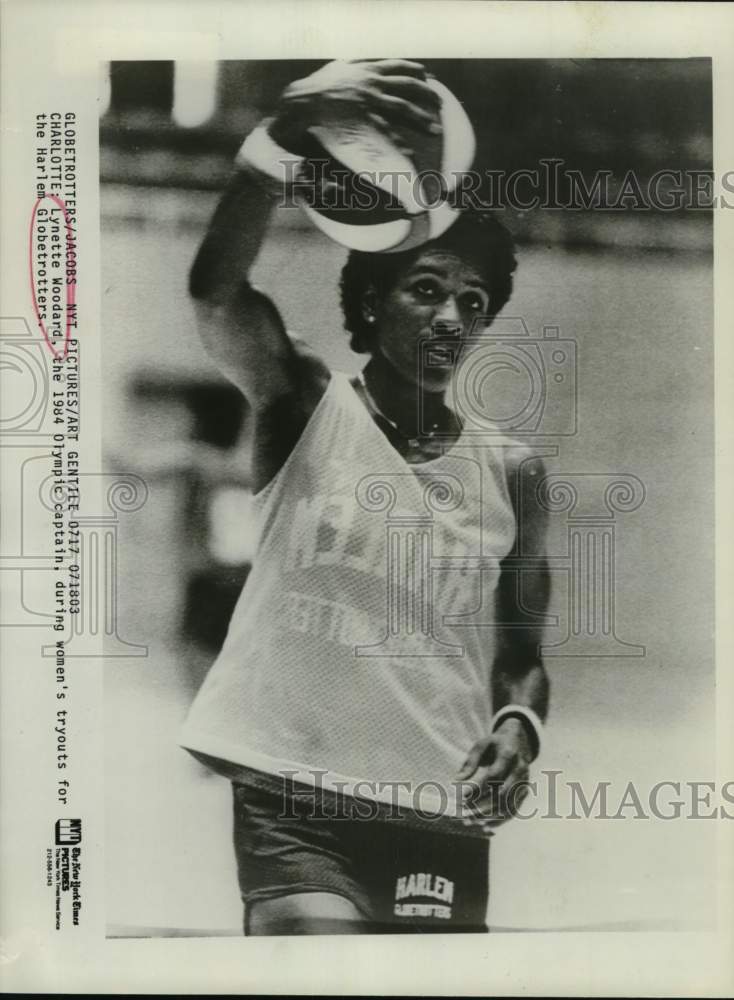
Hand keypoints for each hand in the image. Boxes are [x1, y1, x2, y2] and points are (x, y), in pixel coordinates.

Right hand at [268, 59, 441, 155]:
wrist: (300, 103)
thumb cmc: (315, 88)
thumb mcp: (336, 67)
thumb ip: (351, 63)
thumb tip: (358, 61)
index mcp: (366, 68)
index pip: (397, 65)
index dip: (415, 70)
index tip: (428, 76)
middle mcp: (371, 82)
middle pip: (407, 86)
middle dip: (427, 95)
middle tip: (440, 104)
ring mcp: (368, 101)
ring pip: (402, 108)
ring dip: (421, 119)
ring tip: (435, 130)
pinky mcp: (362, 121)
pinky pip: (387, 132)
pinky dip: (401, 142)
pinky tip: (412, 153)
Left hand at [455, 719, 532, 827]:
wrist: (518, 741)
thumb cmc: (494, 744)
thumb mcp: (481, 745)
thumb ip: (470, 762)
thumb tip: (456, 780)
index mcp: (508, 754)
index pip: (494, 775)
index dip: (478, 788)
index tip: (462, 797)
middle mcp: (520, 769)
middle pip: (502, 793)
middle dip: (483, 806)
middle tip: (464, 814)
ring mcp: (524, 781)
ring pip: (509, 804)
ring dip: (489, 816)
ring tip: (470, 822)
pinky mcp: (524, 791)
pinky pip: (514, 810)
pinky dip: (500, 820)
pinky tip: (485, 827)